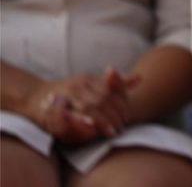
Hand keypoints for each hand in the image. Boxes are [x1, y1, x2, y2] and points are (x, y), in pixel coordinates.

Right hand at [24, 68, 138, 143]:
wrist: (34, 96)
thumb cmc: (70, 91)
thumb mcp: (92, 84)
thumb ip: (114, 84)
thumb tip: (139, 78)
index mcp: (87, 79)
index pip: (109, 91)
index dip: (119, 104)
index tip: (126, 116)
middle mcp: (76, 86)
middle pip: (100, 100)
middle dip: (112, 115)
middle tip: (120, 127)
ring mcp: (63, 97)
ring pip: (86, 107)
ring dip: (100, 120)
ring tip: (110, 131)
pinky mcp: (50, 111)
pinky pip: (65, 116)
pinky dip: (78, 121)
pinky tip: (89, 128)